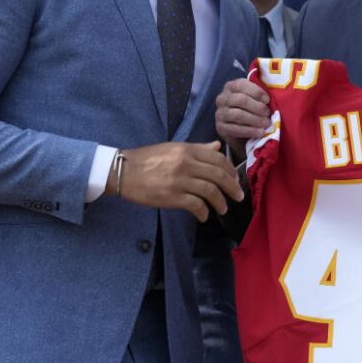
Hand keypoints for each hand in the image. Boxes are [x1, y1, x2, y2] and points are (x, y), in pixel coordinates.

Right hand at [110, 141, 243, 221]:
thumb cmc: (148, 159)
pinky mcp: (171, 196)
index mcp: (188, 150)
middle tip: (238, 197)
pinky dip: (203, 212)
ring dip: (221, 202)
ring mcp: (179, 180)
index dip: (230, 171)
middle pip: (218, 175)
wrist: (123, 171)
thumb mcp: (174, 148)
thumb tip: (217, 146)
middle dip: (232, 188)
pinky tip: (204, 216)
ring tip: (223, 209)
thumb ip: (198, 148)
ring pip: (210, 191)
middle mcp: (186, 163)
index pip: (218, 159)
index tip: (235, 181)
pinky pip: (195, 205)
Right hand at [215, 78, 271, 158]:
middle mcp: (222, 98)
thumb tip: (271, 97)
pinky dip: (250, 131)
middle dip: (257, 107)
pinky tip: (260, 132)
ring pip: (238, 115)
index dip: (256, 92)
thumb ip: (260, 96)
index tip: (267, 100)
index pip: (241, 85)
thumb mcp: (255, 99)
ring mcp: (220, 113)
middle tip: (268, 114)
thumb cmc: (251, 110)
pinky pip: (235, 129)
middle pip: (240, 100)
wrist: (242, 131)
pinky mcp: (221, 128)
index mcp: (231, 87)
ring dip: (255, 120)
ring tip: (266, 124)